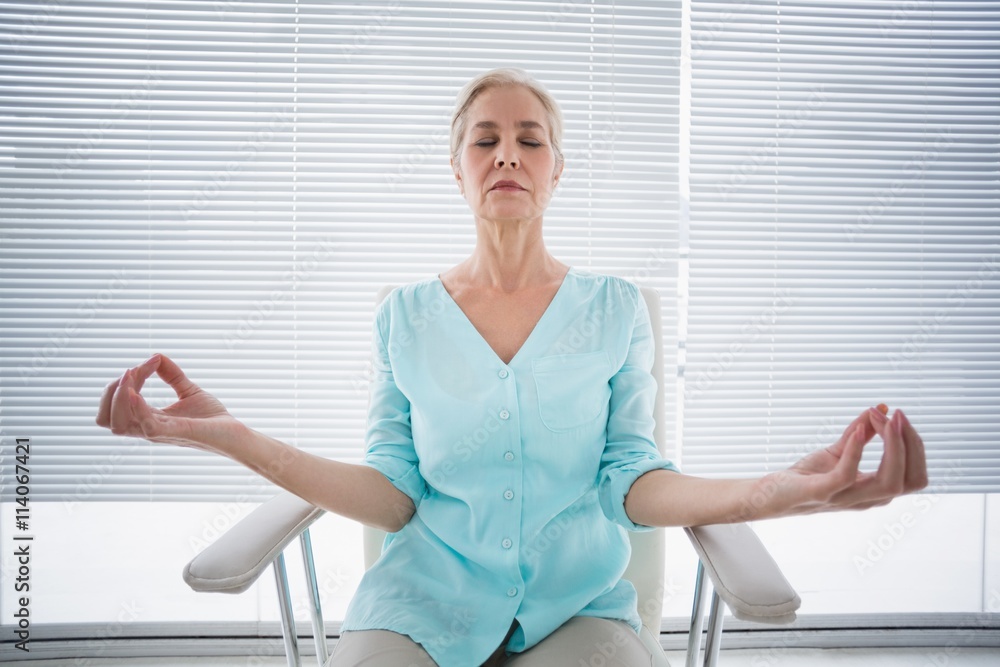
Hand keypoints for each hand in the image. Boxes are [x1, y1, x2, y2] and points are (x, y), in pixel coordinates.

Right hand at [95, 354, 242, 452]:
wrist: (236, 434)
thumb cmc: (212, 418)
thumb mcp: (189, 390)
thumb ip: (172, 375)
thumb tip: (157, 356)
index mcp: (147, 419)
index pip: (116, 404)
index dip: (124, 381)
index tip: (151, 361)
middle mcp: (147, 428)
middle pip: (106, 418)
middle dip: (111, 390)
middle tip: (133, 370)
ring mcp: (159, 433)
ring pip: (117, 424)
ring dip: (118, 396)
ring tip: (131, 375)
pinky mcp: (175, 433)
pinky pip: (146, 425)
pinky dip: (136, 407)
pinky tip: (136, 391)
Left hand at [759, 406, 928, 517]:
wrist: (772, 495)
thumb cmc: (806, 478)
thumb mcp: (838, 451)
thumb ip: (860, 433)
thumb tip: (880, 408)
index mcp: (875, 490)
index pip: (915, 474)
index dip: (914, 445)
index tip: (899, 415)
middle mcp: (866, 499)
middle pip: (911, 480)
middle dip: (910, 444)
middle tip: (896, 414)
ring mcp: (845, 498)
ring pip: (889, 483)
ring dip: (891, 446)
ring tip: (880, 417)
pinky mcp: (821, 493)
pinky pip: (846, 475)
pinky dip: (855, 451)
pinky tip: (856, 431)